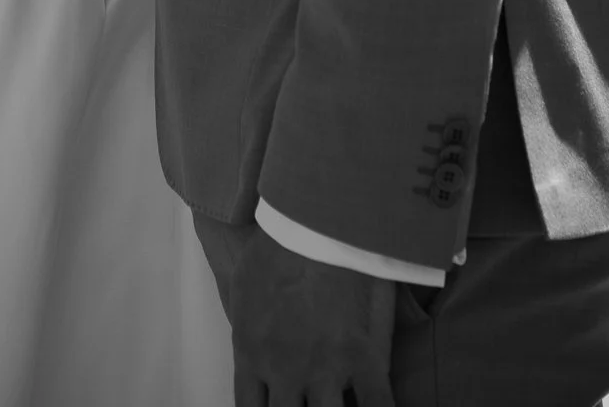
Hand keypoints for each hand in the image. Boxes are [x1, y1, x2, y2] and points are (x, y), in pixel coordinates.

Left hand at [229, 229, 395, 406]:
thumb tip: (252, 348)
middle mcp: (286, 372)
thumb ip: (247, 329)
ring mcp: (327, 371)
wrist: (318, 219)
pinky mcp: (366, 361)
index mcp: (252, 354)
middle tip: (310, 402)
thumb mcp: (242, 286)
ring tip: (337, 402)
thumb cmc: (276, 243)